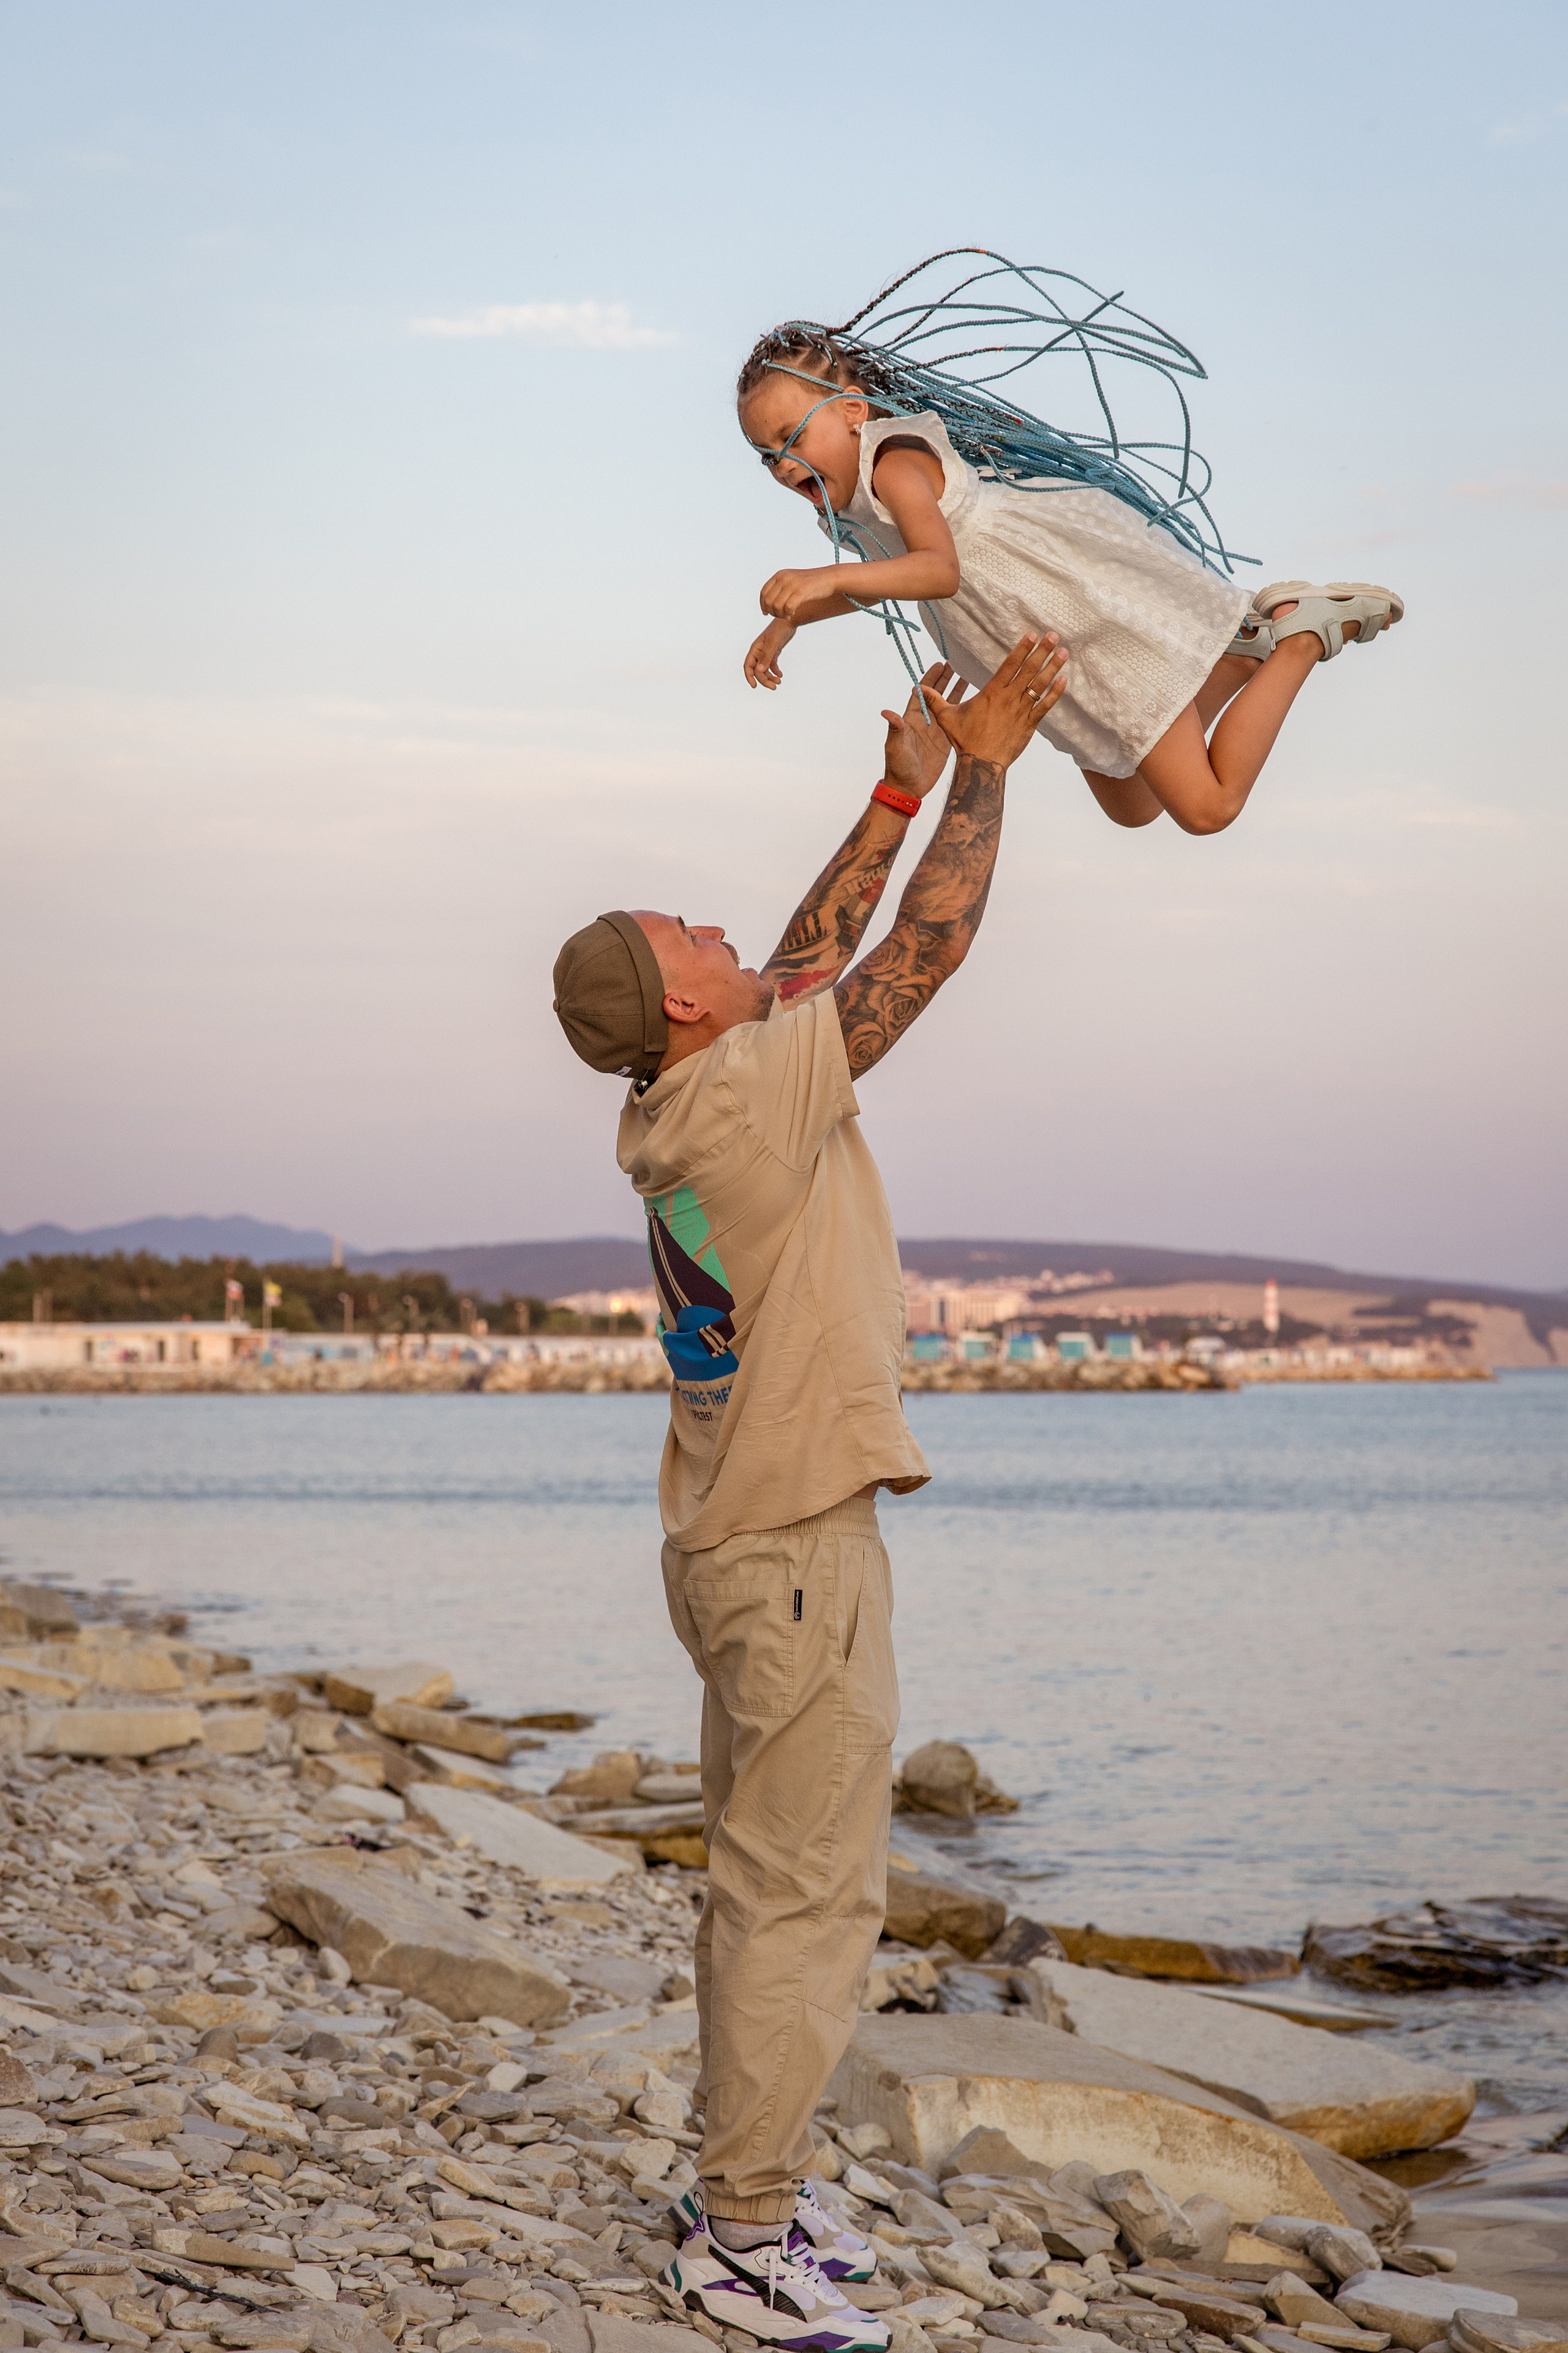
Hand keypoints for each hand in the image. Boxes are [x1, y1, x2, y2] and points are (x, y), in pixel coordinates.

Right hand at [744, 618, 796, 690]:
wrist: (789, 621)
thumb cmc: (779, 630)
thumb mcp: (773, 643)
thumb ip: (766, 657)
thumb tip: (759, 671)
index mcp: (755, 649)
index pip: (748, 666)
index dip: (749, 677)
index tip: (754, 686)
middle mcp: (759, 652)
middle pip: (758, 670)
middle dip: (765, 680)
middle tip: (774, 687)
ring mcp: (766, 653)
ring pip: (765, 669)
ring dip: (770, 677)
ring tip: (779, 682)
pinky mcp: (774, 653)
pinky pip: (772, 665)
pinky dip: (775, 671)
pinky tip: (780, 675)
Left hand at [760, 566, 834, 622]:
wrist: (828, 578)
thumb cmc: (810, 583)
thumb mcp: (791, 581)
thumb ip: (780, 589)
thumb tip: (768, 604)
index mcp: (780, 575)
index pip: (763, 592)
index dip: (763, 605)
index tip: (766, 613)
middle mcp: (784, 578)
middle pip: (768, 601)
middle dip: (772, 612)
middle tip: (781, 615)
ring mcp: (792, 584)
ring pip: (776, 606)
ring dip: (780, 615)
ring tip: (787, 615)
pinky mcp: (801, 591)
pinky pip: (787, 608)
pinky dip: (788, 614)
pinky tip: (792, 613)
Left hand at [881, 664, 972, 798]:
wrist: (909, 787)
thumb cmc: (898, 767)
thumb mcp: (895, 747)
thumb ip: (895, 729)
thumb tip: (886, 712)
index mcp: (911, 718)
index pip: (922, 692)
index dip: (929, 678)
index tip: (939, 664)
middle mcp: (924, 720)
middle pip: (936, 694)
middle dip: (944, 678)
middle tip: (955, 663)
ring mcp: (936, 729)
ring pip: (947, 704)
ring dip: (956, 690)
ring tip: (967, 675)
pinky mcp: (946, 739)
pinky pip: (955, 719)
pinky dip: (962, 709)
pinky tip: (972, 701)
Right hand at [927, 632, 1066, 765]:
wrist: (982, 764)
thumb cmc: (965, 741)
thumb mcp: (947, 718)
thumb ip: (935, 701)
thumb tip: (919, 689)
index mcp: (992, 693)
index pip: (1010, 665)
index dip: (1022, 648)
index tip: (1032, 634)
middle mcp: (1009, 699)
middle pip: (1029, 670)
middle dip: (1042, 651)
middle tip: (1054, 635)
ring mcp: (1021, 711)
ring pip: (1039, 685)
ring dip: (1053, 667)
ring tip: (1064, 652)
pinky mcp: (1030, 725)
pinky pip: (1045, 706)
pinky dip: (1055, 693)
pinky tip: (1064, 680)